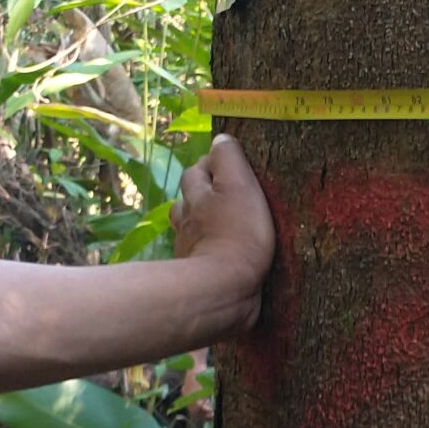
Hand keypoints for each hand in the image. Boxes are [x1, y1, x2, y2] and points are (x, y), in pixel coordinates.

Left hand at [173, 134, 276, 340]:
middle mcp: (187, 216)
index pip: (201, 168)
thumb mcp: (240, 185)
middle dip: (203, 192)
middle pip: (190, 196)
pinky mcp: (194, 273)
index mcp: (198, 192)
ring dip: (199, 222)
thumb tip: (221, 138)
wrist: (224, 289)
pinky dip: (205, 250)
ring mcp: (187, 246)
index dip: (215, 165)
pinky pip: (198, 254)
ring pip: (189, 225)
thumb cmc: (238, 233)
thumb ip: (229, 158)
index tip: (234, 169)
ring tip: (219, 224)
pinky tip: (218, 255)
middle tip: (227, 196)